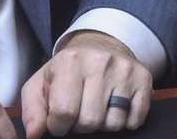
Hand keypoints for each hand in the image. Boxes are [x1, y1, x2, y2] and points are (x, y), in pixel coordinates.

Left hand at [20, 31, 151, 137]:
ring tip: (97, 106)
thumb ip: (32, 110)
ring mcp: (124, 70)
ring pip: (114, 124)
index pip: (64, 112)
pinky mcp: (144, 79)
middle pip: (90, 121)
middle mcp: (99, 61)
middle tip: (80, 110)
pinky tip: (115, 105)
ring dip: (103, 123)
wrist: (99, 46)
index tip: (59, 120)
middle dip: (81, 125)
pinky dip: (125, 121)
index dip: (59, 125)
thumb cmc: (67, 70)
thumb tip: (33, 134)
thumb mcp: (41, 83)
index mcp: (69, 61)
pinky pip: (135, 120)